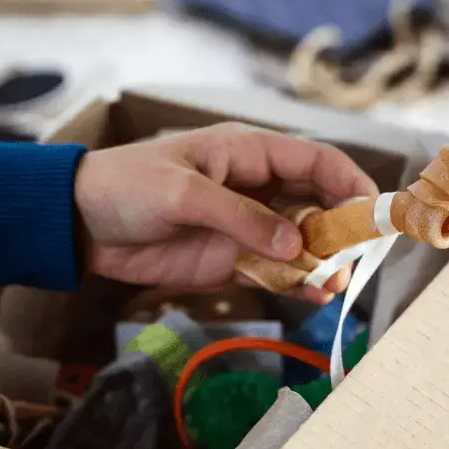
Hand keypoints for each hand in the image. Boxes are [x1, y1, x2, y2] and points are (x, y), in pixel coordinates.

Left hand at [73, 122, 378, 303]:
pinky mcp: (231, 260)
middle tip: (356, 254)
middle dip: (342, 227)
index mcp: (247, 152)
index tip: (371, 208)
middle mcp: (257, 187)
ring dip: (324, 260)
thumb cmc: (125, 186)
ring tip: (336, 283)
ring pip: (302, 241)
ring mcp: (246, 226)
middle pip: (318, 202)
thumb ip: (239, 216)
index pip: (315, 159)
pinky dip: (297, 283)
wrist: (76, 223)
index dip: (349, 180)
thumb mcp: (181, 193)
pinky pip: (276, 271)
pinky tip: (314, 295)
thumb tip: (294, 241)